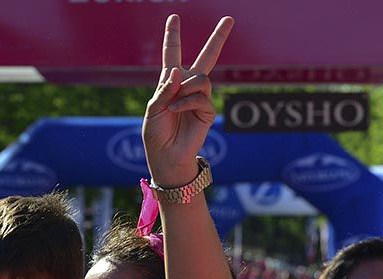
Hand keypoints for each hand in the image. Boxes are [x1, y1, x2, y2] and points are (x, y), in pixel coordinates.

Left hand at [143, 15, 233, 187]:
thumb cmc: (156, 133)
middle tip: (229, 19)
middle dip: (218, 38)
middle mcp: (188, 87)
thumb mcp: (152, 108)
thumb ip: (164, 89)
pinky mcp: (208, 112)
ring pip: (201, 78)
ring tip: (173, 105)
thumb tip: (179, 71)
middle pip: (207, 57)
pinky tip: (175, 111)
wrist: (166, 156)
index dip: (173, 36)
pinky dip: (185, 102)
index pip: (172, 54)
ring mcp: (200, 98)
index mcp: (171, 82)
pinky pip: (201, 97)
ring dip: (184, 90)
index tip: (173, 18)